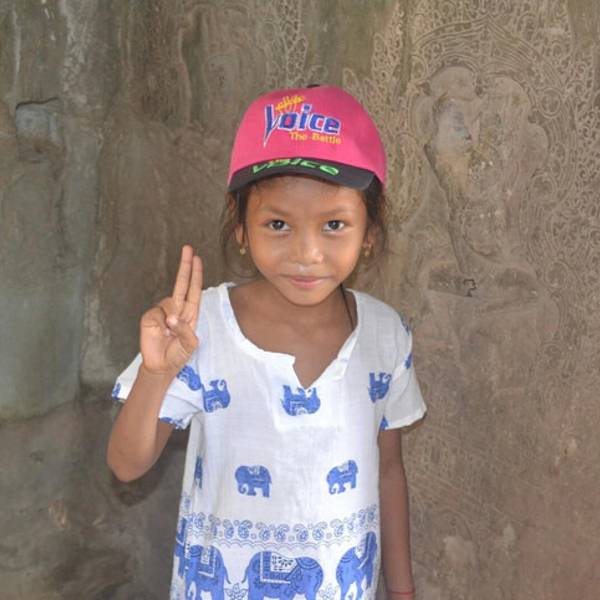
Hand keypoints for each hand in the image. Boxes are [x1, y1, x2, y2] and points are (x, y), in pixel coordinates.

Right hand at [139, 245, 201, 375]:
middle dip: (185, 266)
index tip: (197, 258)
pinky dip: (161, 323)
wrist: (162, 366)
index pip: (193, 289)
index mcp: (190, 312)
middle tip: (188, 249)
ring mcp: (162, 311)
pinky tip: (161, 332)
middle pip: (181, 283)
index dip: (195, 274)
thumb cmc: (178, 354)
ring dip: (172, 318)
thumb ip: (186, 330)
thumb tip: (172, 317)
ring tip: (170, 333)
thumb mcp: (190, 344)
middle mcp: (177, 308)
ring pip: (169, 303)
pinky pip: (158, 314)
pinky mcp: (150, 317)